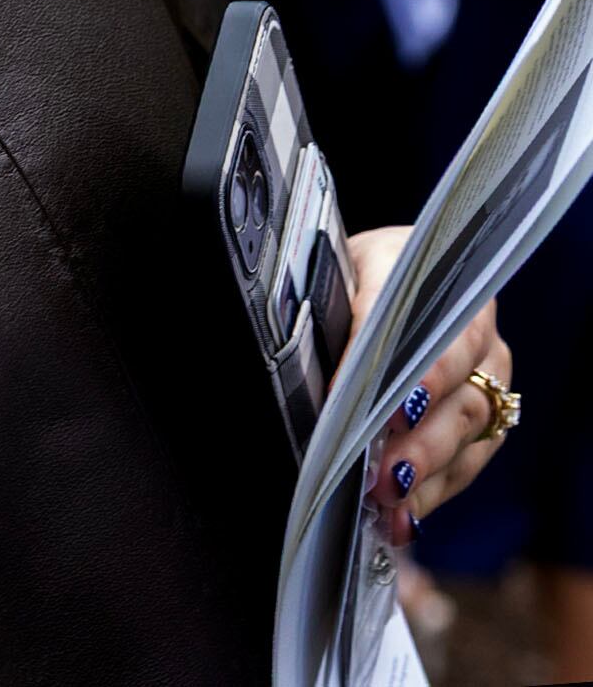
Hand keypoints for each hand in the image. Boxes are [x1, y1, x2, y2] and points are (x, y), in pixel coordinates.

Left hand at [347, 228, 509, 545]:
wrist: (380, 278)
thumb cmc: (343, 276)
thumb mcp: (327, 278)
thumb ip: (325, 314)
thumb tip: (305, 369)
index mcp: (424, 274)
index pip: (415, 321)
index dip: (400, 368)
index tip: (376, 408)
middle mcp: (470, 325)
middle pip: (455, 384)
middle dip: (419, 435)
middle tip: (385, 473)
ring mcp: (487, 372)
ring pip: (469, 426)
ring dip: (427, 470)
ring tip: (390, 501)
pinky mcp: (487, 416)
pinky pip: (469, 458)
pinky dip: (433, 491)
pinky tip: (402, 518)